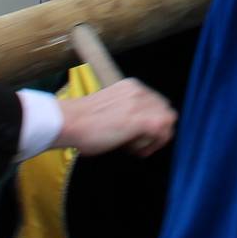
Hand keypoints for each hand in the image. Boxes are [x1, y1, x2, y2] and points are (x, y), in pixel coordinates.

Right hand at [54, 79, 177, 156]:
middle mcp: (140, 91)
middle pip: (166, 112)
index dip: (153, 123)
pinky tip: (136, 151)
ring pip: (167, 123)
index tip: (140, 136)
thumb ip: (128, 112)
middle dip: (158, 131)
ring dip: (154, 139)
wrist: (69, 122)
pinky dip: (152, 145)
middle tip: (140, 146)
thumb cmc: (83, 122)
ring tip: (134, 148)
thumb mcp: (111, 107)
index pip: (158, 104)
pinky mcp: (140, 120)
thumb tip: (141, 129)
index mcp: (132, 86)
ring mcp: (141, 104)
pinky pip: (161, 132)